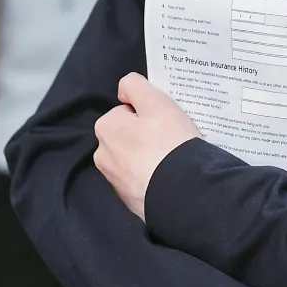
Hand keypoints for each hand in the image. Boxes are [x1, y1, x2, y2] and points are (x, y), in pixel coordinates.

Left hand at [93, 72, 198, 218]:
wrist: (184, 192)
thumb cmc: (169, 143)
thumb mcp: (155, 101)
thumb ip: (134, 85)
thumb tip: (124, 89)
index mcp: (105, 128)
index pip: (127, 111)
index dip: (148, 113)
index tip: (164, 121)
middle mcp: (103, 155)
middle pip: (129, 135)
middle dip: (146, 136)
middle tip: (170, 140)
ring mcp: (115, 181)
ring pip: (135, 158)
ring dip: (149, 157)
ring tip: (171, 160)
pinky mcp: (129, 200)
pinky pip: (142, 180)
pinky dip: (152, 177)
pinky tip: (168, 177)